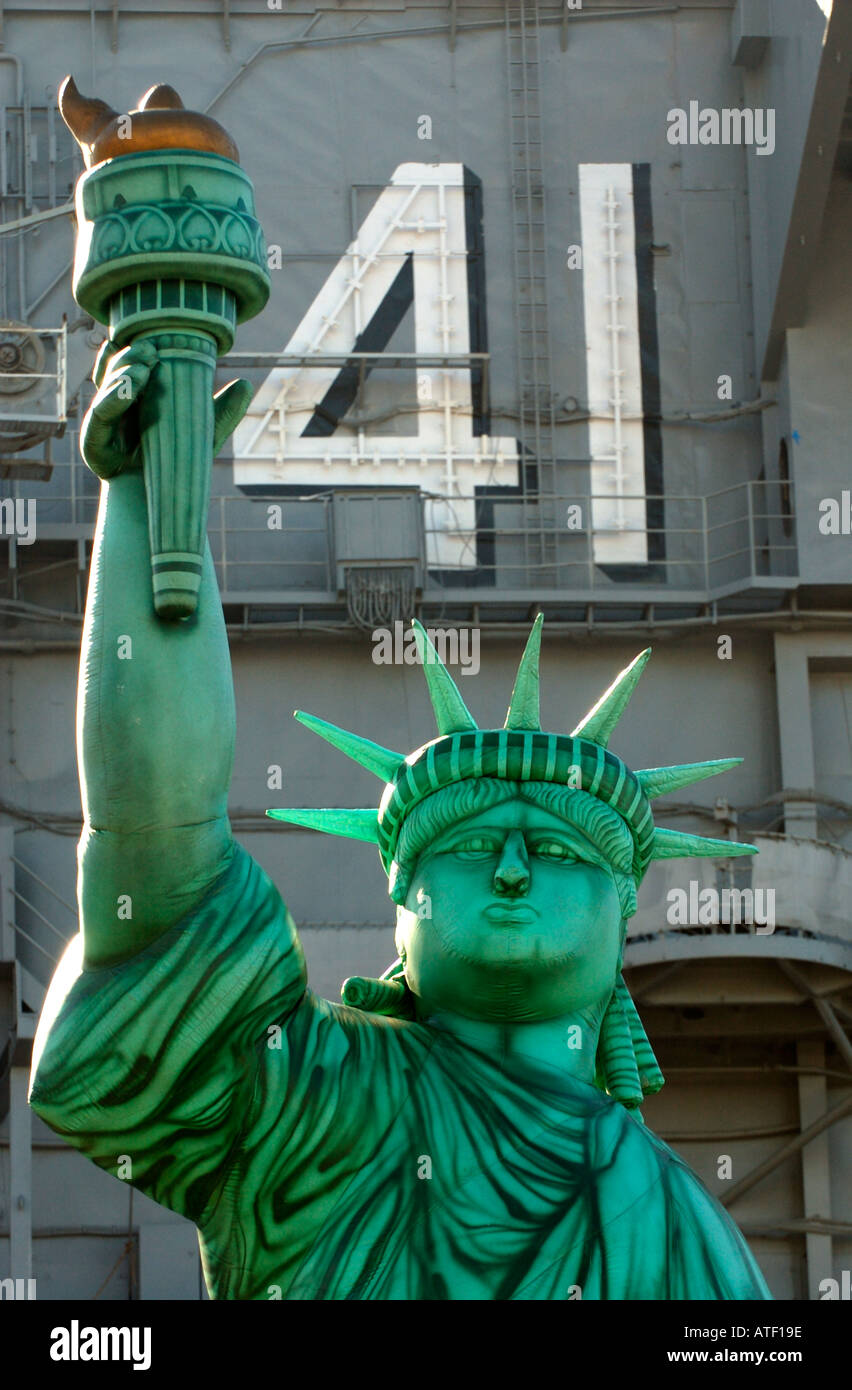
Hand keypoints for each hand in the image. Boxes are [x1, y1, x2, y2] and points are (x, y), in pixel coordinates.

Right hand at [80, 338, 253, 479]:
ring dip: (124, 372)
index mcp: (134, 396)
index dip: (133, 348)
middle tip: (152, 351)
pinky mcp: (93, 444)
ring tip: (146, 366)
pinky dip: (114, 398)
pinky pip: (100, 415)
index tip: (153, 338)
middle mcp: (113, 406)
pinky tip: (131, 387)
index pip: (127, 363)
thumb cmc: (179, 463)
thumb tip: (247, 384)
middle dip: (131, 356)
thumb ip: (221, 411)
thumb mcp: (203, 434)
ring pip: (105, 386)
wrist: (164, 502)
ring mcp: (101, 424)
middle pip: (113, 370)